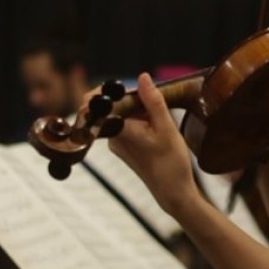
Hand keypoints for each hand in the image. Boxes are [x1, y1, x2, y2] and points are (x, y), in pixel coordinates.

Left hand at [107, 73, 198, 214]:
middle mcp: (112, 137)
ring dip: (136, 108)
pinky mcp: (124, 148)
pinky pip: (125, 126)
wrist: (173, 192)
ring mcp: (117, 143)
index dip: (104, 90)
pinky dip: (138, 120)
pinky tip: (156, 126)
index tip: (122, 86)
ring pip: (120, 116)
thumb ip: (153, 101)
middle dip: (127, 97)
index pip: (96, 104)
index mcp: (118, 130)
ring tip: (157, 115)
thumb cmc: (171, 162)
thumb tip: (143, 77)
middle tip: (148, 97)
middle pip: (110, 107)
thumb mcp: (166, 127)